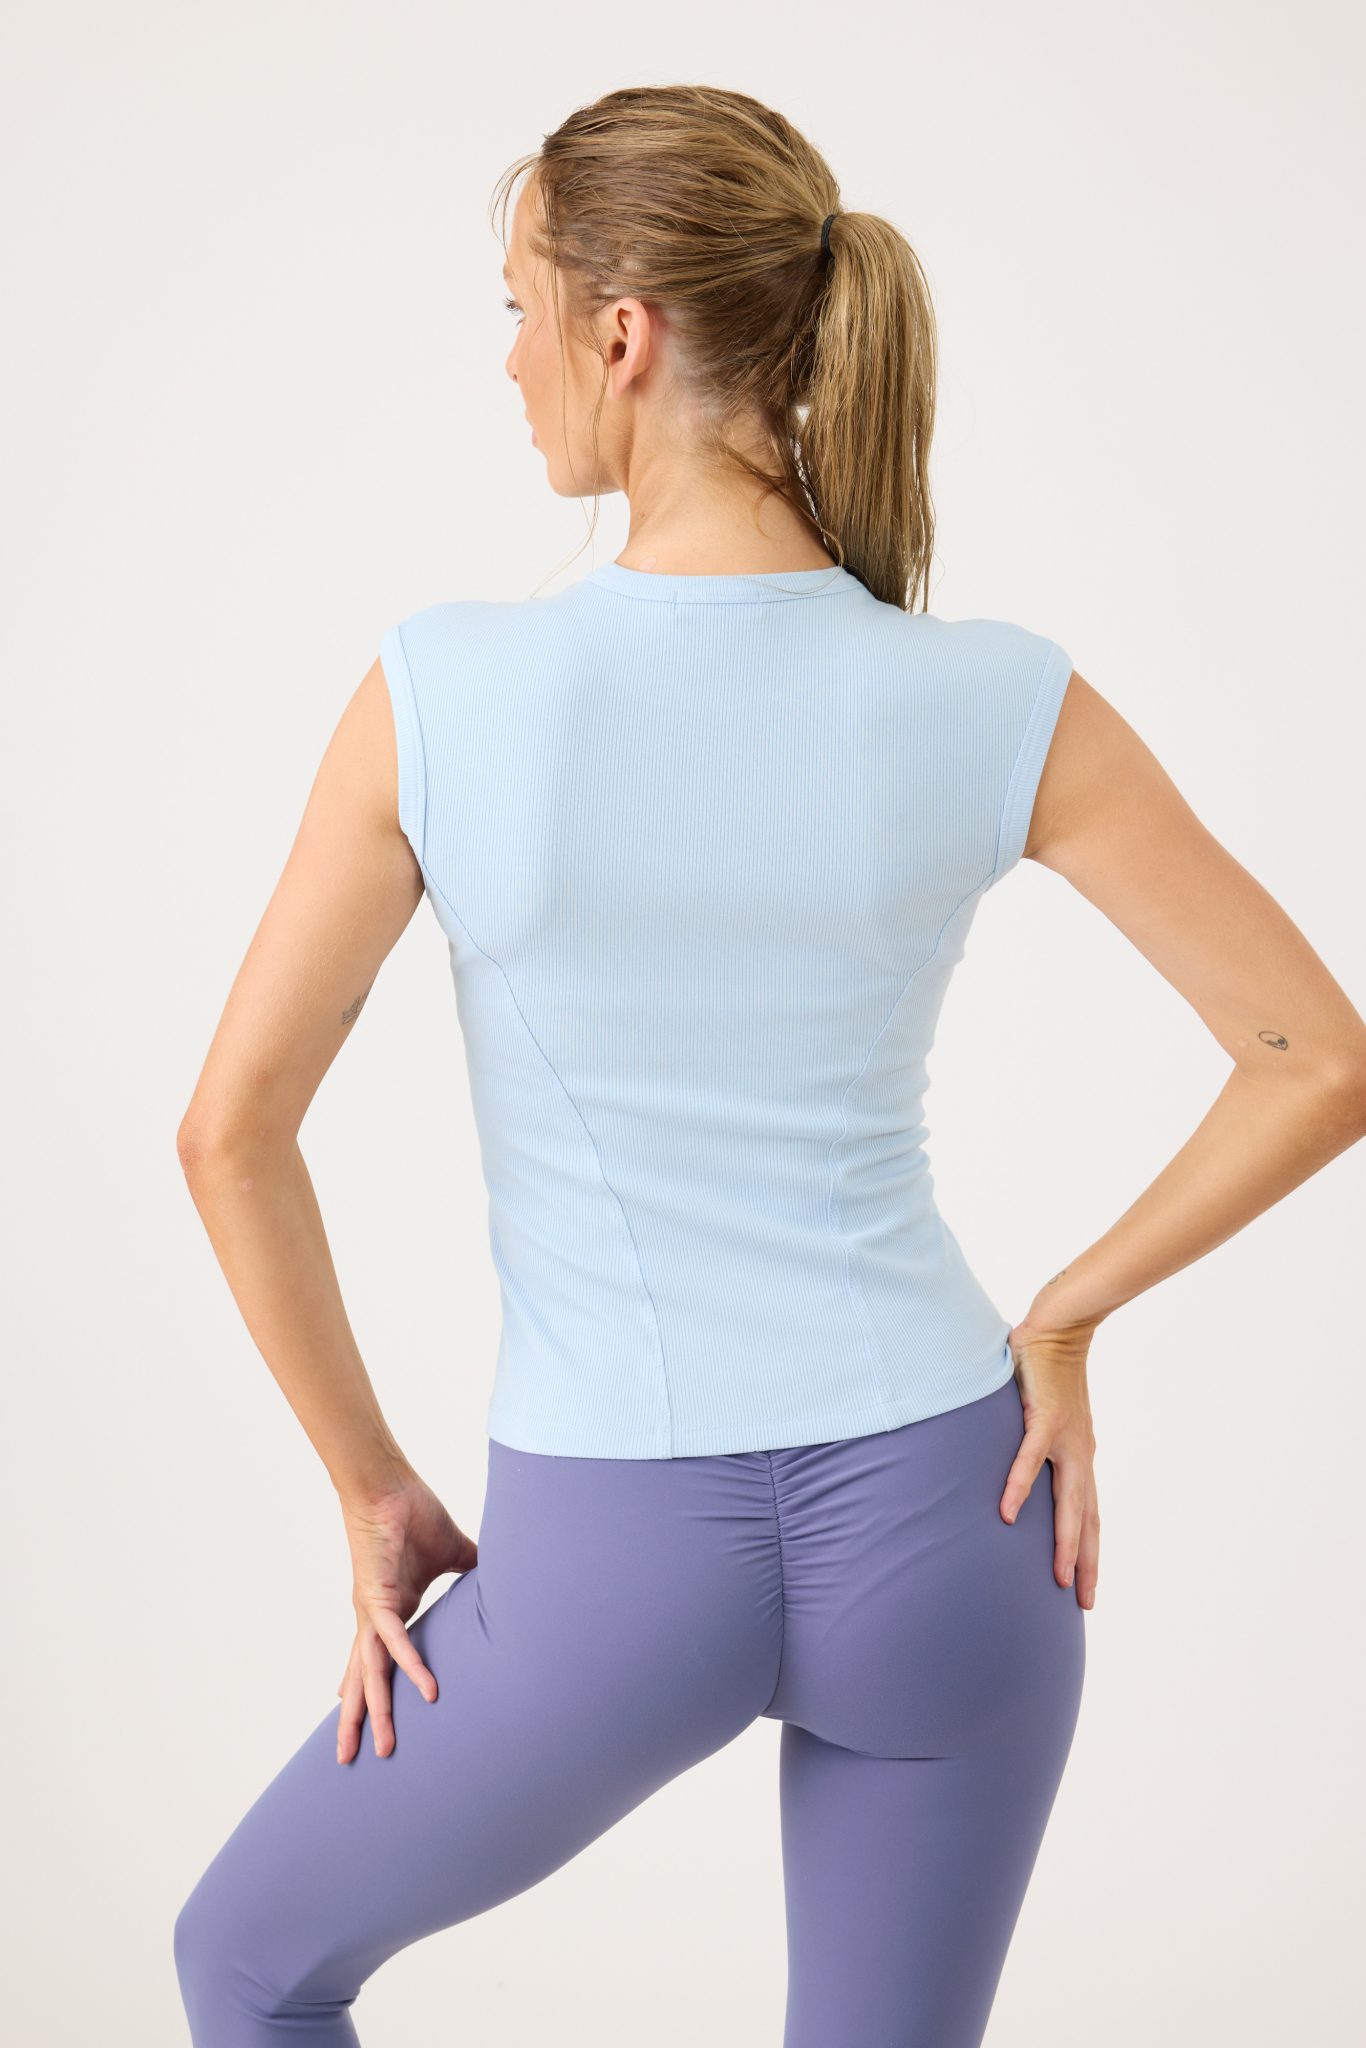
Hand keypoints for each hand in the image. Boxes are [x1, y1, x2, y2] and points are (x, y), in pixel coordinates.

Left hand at [334, 1469, 478, 1762]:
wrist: (389, 1485)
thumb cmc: (413, 1513)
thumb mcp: (452, 1552)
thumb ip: (470, 1568)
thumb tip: (498, 1572)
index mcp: (389, 1611)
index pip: (377, 1661)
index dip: (368, 1690)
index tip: (359, 1722)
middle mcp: (374, 1618)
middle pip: (364, 1679)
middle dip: (358, 1720)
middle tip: (350, 1760)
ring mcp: (373, 1611)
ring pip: (373, 1672)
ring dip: (376, 1710)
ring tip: (382, 1745)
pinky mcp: (378, 1597)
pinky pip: (395, 1640)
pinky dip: (410, 1665)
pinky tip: (424, 1689)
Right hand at [1000, 1314, 1099, 1610]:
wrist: (1058, 1329)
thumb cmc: (1047, 1371)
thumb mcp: (1045, 1419)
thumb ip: (1035, 1445)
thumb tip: (1014, 1469)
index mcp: (1079, 1457)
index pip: (1089, 1514)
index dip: (1088, 1551)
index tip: (1085, 1587)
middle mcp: (1078, 1455)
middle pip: (1086, 1520)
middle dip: (1085, 1562)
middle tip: (1082, 1603)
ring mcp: (1064, 1439)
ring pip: (1067, 1501)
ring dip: (1063, 1541)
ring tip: (1057, 1576)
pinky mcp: (1044, 1419)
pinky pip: (1029, 1461)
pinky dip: (1020, 1487)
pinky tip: (1008, 1513)